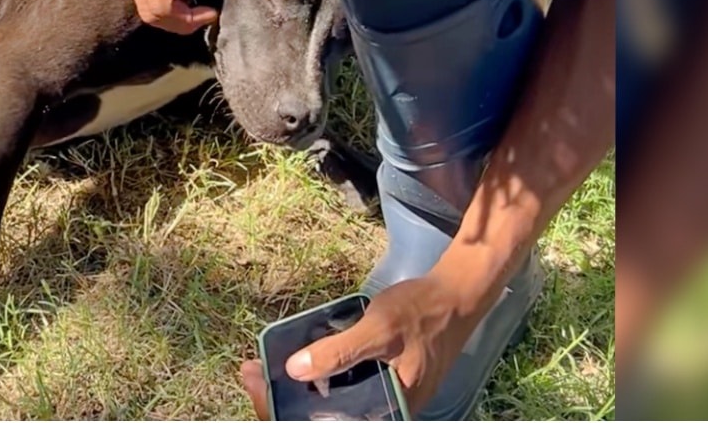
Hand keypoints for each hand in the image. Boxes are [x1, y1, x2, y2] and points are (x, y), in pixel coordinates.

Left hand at [240, 276, 486, 418]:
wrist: (457, 298)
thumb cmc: (421, 312)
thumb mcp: (378, 329)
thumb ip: (339, 352)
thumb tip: (295, 370)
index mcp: (386, 411)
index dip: (282, 408)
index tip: (254, 382)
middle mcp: (383, 413)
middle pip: (322, 419)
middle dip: (282, 400)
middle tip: (251, 372)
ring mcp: (380, 401)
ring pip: (329, 406)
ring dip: (295, 391)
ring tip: (263, 369)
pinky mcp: (379, 388)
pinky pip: (341, 392)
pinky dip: (316, 380)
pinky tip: (297, 363)